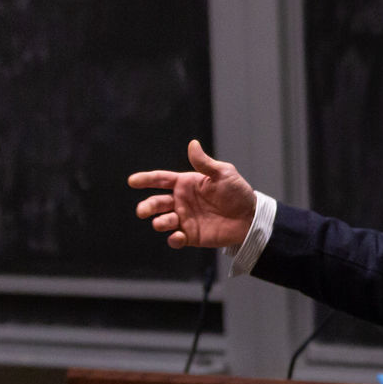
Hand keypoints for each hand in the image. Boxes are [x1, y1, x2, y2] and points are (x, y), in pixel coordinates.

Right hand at [128, 140, 256, 249]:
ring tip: (167, 222)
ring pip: (162, 221)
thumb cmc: (237, 192)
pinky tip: (179, 236)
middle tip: (143, 211)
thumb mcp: (223, 173)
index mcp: (186, 184)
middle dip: (147, 207)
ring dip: (160, 222)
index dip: (146, 180)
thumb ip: (205, 163)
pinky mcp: (191, 236)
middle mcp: (181, 201)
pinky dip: (173, 239)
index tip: (132, 181)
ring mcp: (185, 219)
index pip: (161, 180)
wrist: (250, 217)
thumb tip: (192, 144)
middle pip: (156, 203)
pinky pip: (175, 239)